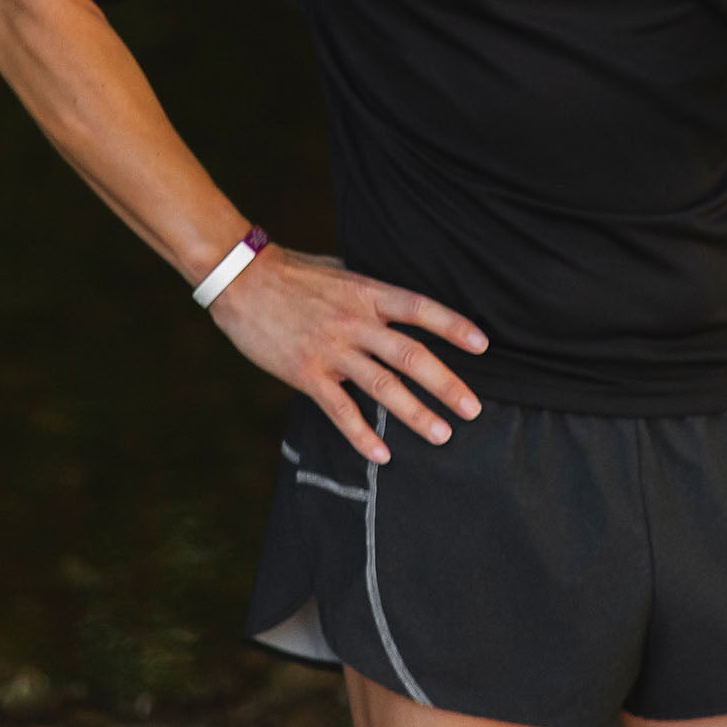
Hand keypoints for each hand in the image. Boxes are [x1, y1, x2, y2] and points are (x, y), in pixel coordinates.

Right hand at [207, 242, 489, 463]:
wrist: (243, 280)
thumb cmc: (296, 274)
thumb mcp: (343, 272)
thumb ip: (372, 291)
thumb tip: (400, 302)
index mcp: (369, 293)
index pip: (422, 309)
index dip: (454, 326)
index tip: (483, 345)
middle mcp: (357, 321)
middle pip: (411, 354)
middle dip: (446, 383)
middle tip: (473, 408)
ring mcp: (332, 349)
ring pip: (383, 385)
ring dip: (415, 412)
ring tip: (442, 433)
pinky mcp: (306, 372)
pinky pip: (340, 409)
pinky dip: (362, 434)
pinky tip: (382, 454)